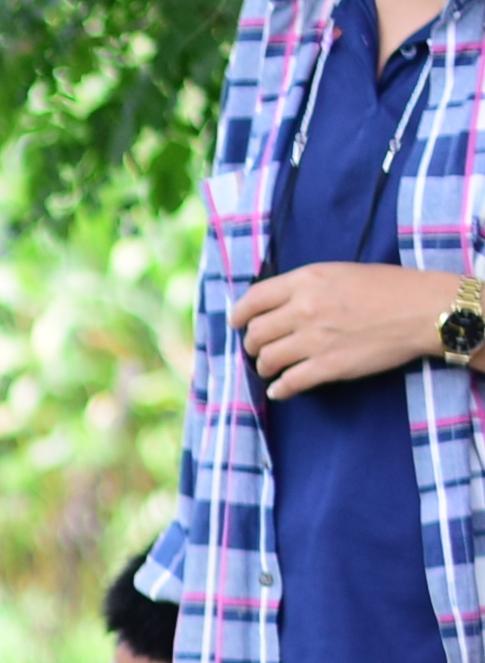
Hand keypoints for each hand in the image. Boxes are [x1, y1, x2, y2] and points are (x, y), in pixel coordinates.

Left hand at [237, 261, 461, 397]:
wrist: (425, 310)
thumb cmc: (391, 287)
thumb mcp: (342, 273)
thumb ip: (307, 287)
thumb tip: (278, 304)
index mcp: (306, 281)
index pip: (253, 300)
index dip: (239, 315)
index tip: (237, 323)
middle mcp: (304, 309)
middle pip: (255, 334)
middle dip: (252, 344)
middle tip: (260, 349)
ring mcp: (314, 340)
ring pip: (266, 360)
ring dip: (265, 367)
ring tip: (272, 368)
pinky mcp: (328, 366)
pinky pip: (288, 384)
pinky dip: (280, 389)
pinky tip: (281, 389)